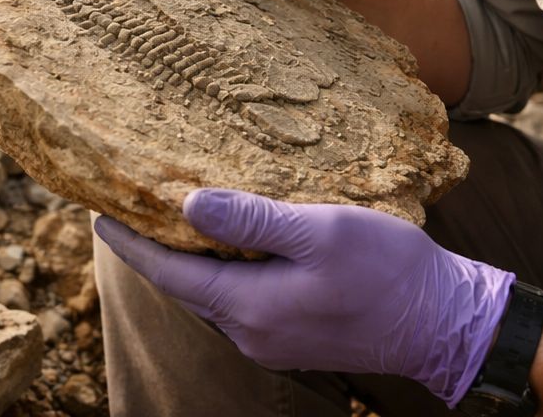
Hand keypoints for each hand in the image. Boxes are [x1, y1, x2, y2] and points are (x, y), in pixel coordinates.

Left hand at [95, 189, 513, 405]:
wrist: (444, 323)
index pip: (169, 274)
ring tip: (174, 213)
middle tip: (130, 202)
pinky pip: (242, 299)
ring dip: (193, 258)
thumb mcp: (319, 231)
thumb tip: (186, 206)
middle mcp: (251, 332)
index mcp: (250, 307)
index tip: (97, 213)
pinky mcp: (294, 335)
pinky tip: (234, 239)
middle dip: (157, 247)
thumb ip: (252, 220)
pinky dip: (226, 268)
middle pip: (186, 286)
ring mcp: (273, 339)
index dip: (130, 242)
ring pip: (214, 293)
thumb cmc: (387, 271)